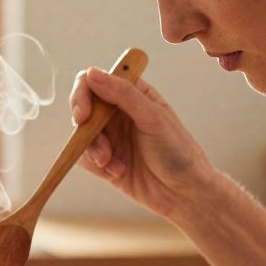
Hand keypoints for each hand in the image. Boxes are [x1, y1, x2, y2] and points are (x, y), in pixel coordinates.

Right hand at [71, 68, 214, 220]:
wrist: (183, 192)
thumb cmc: (177, 151)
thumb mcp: (153, 117)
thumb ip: (123, 94)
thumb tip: (92, 73)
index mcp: (133, 94)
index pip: (96, 81)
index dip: (83, 94)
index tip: (84, 114)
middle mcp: (119, 113)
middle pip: (82, 106)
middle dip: (84, 125)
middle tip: (88, 137)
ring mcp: (111, 137)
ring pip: (81, 134)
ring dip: (92, 149)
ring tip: (110, 162)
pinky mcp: (105, 161)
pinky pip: (84, 158)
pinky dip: (96, 165)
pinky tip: (118, 171)